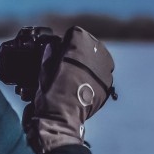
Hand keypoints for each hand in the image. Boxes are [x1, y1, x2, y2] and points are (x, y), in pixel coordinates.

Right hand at [26, 27, 115, 153]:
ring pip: (100, 57)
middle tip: (71, 60)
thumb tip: (52, 47)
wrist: (62, 120)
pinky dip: (96, 75)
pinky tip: (86, 82)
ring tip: (79, 71)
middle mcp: (94, 55)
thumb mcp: (44, 71)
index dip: (68, 40)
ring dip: (91, 61)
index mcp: (77, 47)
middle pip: (91, 43)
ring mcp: (104, 70)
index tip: (63, 48)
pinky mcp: (108, 84)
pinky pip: (104, 73)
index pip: (76, 33)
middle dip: (81, 50)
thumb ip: (49, 55)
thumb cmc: (50, 95)